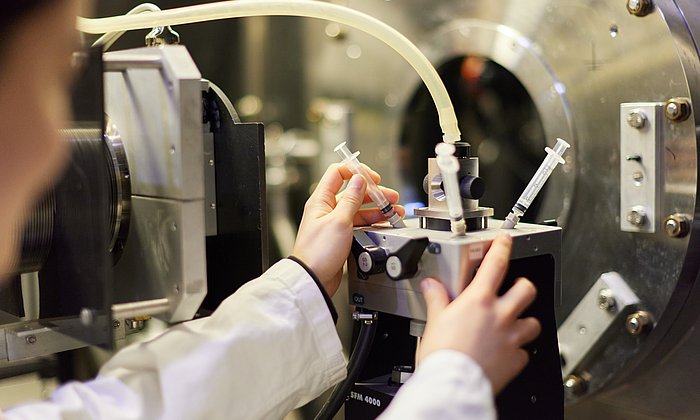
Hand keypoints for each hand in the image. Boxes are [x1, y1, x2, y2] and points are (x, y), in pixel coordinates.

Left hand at [292, 163, 404, 295]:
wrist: (313, 278)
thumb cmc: (318, 252)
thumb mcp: (339, 221)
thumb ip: (351, 199)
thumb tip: (359, 180)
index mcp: (321, 200)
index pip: (338, 173)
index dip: (356, 172)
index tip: (373, 178)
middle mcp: (327, 209)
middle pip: (353, 192)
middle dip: (374, 193)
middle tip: (391, 198)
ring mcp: (334, 222)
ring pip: (359, 209)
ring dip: (377, 209)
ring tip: (394, 212)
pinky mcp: (341, 236)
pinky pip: (359, 224)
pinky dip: (373, 222)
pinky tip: (385, 224)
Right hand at [417, 233, 540, 393]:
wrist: (452, 383)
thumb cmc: (442, 354)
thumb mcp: (434, 320)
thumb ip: (436, 299)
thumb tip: (431, 286)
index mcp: (479, 301)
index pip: (496, 264)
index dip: (502, 247)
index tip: (506, 240)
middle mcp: (500, 316)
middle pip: (526, 289)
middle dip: (523, 285)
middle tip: (515, 288)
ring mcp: (511, 338)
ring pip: (533, 322)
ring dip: (525, 321)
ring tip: (515, 323)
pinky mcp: (515, 360)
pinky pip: (524, 352)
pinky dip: (517, 351)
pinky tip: (506, 352)